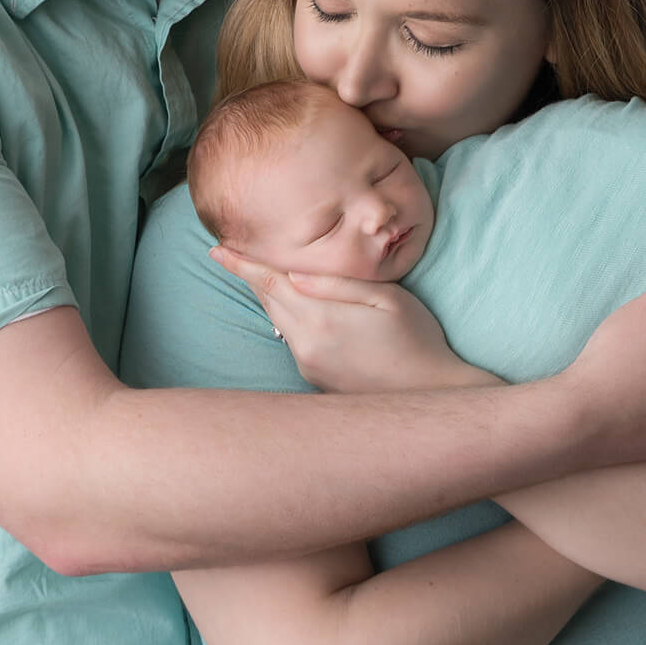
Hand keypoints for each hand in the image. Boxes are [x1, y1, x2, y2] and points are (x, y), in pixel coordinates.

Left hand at [208, 247, 498, 392]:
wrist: (429, 394)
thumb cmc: (416, 339)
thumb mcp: (386, 299)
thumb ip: (337, 285)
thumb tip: (294, 274)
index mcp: (321, 319)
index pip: (270, 283)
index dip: (242, 265)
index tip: (216, 250)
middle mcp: (306, 345)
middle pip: (268, 302)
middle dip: (250, 277)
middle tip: (229, 254)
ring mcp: (308, 365)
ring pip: (277, 322)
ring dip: (268, 298)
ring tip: (261, 275)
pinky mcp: (313, 379)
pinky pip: (291, 340)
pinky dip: (286, 319)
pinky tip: (296, 308)